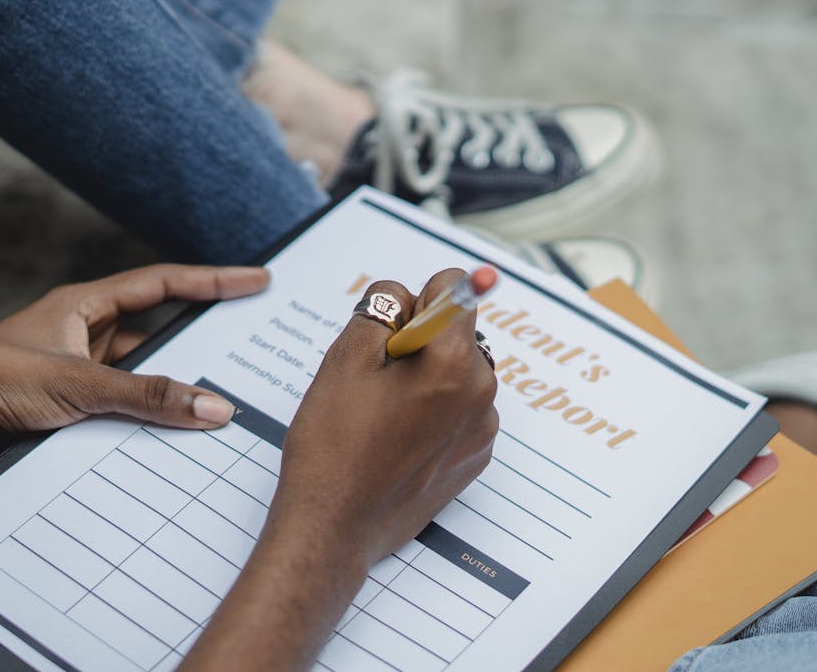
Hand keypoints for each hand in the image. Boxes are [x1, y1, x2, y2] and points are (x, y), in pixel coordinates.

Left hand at [0, 265, 268, 432]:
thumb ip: (147, 397)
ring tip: (217, 403)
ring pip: (142, 375)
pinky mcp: (70, 405)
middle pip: (160, 330)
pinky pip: (124, 407)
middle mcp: (84, 333)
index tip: (256, 280)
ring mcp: (78, 370)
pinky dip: (146, 418)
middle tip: (249, 344)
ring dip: (170, 390)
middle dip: (203, 338)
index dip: (213, 280)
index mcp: (85, 305)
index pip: (164, 283)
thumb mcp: (78, 385)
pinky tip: (168, 437)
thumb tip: (211, 406)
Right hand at [181, 269, 497, 671]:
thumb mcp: (344, 359)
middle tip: (373, 381)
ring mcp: (482, 430)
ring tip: (381, 415)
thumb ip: (381, 309)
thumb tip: (406, 293)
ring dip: (426, 377)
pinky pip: (459, 412)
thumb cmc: (333, 444)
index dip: (412, 300)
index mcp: (454, 361)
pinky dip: (433, 412)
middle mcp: (482, 392)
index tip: (388, 331)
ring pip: (457, 373)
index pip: (452, 288)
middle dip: (419, 342)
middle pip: (455, 332)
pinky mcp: (474, 458)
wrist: (334, 528)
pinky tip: (394, 439)